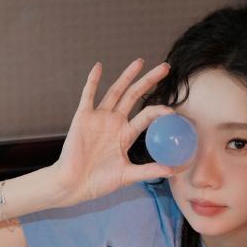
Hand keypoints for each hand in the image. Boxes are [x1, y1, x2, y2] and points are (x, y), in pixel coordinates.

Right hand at [52, 58, 175, 206]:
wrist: (73, 184)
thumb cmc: (98, 182)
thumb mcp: (127, 176)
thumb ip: (149, 170)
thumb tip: (174, 171)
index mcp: (125, 135)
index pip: (146, 116)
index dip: (159, 111)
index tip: (173, 111)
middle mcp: (114, 122)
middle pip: (134, 96)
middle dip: (149, 81)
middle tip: (165, 67)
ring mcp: (98, 118)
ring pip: (115, 91)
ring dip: (127, 76)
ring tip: (139, 61)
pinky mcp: (83, 117)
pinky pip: (88, 95)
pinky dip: (92, 81)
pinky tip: (99, 67)